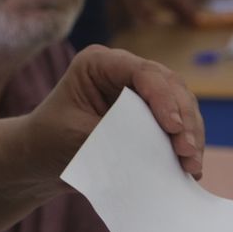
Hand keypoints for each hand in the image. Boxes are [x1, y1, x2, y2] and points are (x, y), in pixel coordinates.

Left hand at [26, 45, 204, 183]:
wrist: (40, 161)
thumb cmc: (49, 143)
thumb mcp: (78, 137)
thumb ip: (117, 136)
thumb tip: (159, 147)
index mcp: (99, 64)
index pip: (143, 72)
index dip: (164, 99)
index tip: (173, 129)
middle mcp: (124, 72)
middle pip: (170, 87)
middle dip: (184, 120)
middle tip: (188, 153)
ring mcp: (140, 93)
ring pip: (181, 105)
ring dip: (192, 134)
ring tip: (192, 166)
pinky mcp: (149, 116)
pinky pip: (179, 124)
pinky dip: (187, 144)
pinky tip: (190, 168)